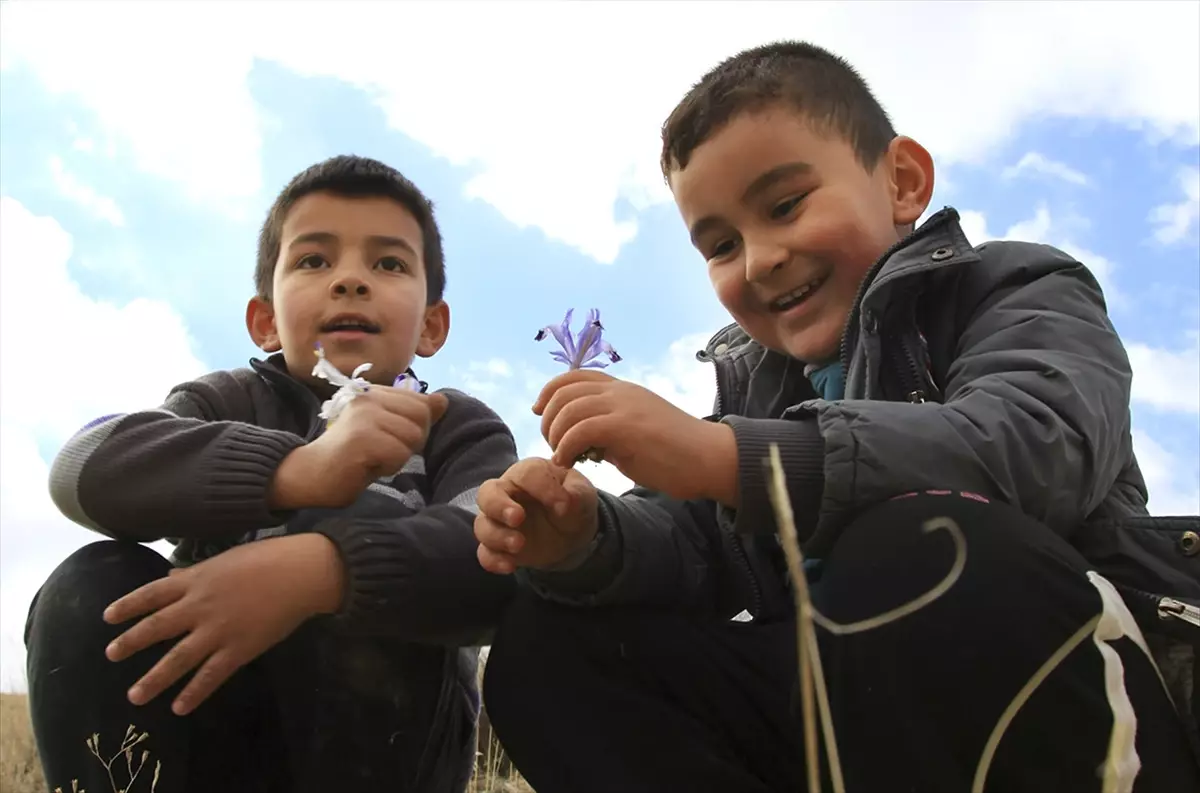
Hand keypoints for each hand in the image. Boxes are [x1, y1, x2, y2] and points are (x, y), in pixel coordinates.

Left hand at [103, 533, 343, 714]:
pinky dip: (194, 693)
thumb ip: (196, 572)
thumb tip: (171, 576)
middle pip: (156, 627)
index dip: (128, 605)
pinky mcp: (238, 649)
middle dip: (131, 643)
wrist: (300, 573)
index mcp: (196, 580)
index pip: (152, 593)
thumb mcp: (225, 559)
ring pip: (177, 659)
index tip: (108, 617)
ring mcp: (217, 630)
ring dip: (154, 679)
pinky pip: (211, 676)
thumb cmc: (267, 559)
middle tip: (110, 655)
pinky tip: (179, 707)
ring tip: (135, 696)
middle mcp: (199, 606)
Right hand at [270, 386, 448, 509]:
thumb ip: (413, 414)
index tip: (387, 438)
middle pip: (422, 418)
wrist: (311, 474)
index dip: (414, 428)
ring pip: (412, 437)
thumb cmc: (351, 455)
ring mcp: (365, 415)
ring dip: (398, 456)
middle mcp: (370, 397)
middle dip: (410, 441)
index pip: (422, 404)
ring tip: (373, 457)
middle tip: (382, 451)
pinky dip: (388, 466)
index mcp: (376, 392)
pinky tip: (367, 465)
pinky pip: (399, 454)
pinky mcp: (361, 437)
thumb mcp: (387, 430)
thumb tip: (443, 400)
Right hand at [474, 457, 598, 572]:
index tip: (563, 506)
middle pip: (487, 493)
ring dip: (497, 535)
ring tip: (519, 544)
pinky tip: (510, 566)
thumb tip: (566, 503)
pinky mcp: (499, 547)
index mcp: (528, 474)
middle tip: (518, 518)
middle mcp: (506, 494)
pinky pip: (485, 553)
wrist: (572, 532)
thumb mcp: (582, 493)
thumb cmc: (573, 502)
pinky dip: (493, 560)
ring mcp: (499, 521)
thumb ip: (576, 493)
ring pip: (482, 525)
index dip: (542, 488)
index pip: (525, 474)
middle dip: (498, 506)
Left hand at [535, 370, 738, 503]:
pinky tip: (569, 463)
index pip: (574, 376)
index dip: (549, 391)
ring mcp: (624, 407)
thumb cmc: (676, 454)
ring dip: (555, 435)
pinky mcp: (627, 427)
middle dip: (548, 419)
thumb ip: (609, 431)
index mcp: (623, 390)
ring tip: (561, 457)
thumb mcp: (635, 434)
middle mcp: (621, 392)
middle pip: (564, 391)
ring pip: (568, 409)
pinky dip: (566, 448)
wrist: (710, 459)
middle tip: (553, 445)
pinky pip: (580, 430)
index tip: (540, 412)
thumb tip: (582, 441)